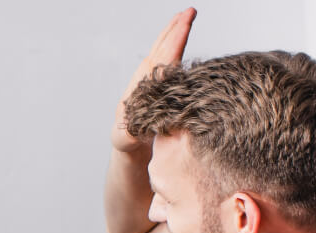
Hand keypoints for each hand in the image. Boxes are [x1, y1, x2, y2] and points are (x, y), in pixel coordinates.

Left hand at [111, 7, 195, 153]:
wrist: (125, 138)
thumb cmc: (128, 136)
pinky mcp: (154, 76)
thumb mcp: (128, 136)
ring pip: (163, 46)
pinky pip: (165, 53)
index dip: (174, 42)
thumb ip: (131, 131)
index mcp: (143, 85)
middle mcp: (145, 75)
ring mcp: (149, 74)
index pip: (162, 59)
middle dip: (177, 28)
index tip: (184, 26)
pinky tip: (180, 30)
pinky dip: (173, 40)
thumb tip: (137, 128)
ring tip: (186, 14)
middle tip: (190, 11)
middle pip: (163, 47)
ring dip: (175, 29)